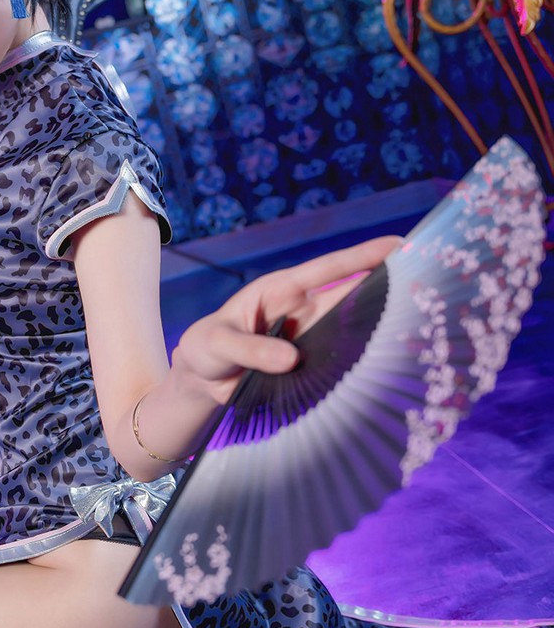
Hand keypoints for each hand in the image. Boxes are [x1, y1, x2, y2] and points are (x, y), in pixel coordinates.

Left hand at [171, 235, 400, 408]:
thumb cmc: (204, 350)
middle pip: (350, 294)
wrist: (199, 383)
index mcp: (279, 291)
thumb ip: (251, 349)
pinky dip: (362, 359)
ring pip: (351, 326)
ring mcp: (308, 338)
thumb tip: (291, 359)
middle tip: (427, 279)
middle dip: (386, 284)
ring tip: (421, 317)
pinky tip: (390, 360)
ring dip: (380, 323)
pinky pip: (340, 359)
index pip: (327, 269)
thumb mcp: (217, 344)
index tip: (397, 244)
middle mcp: (301, 310)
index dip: (362, 257)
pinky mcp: (310, 365)